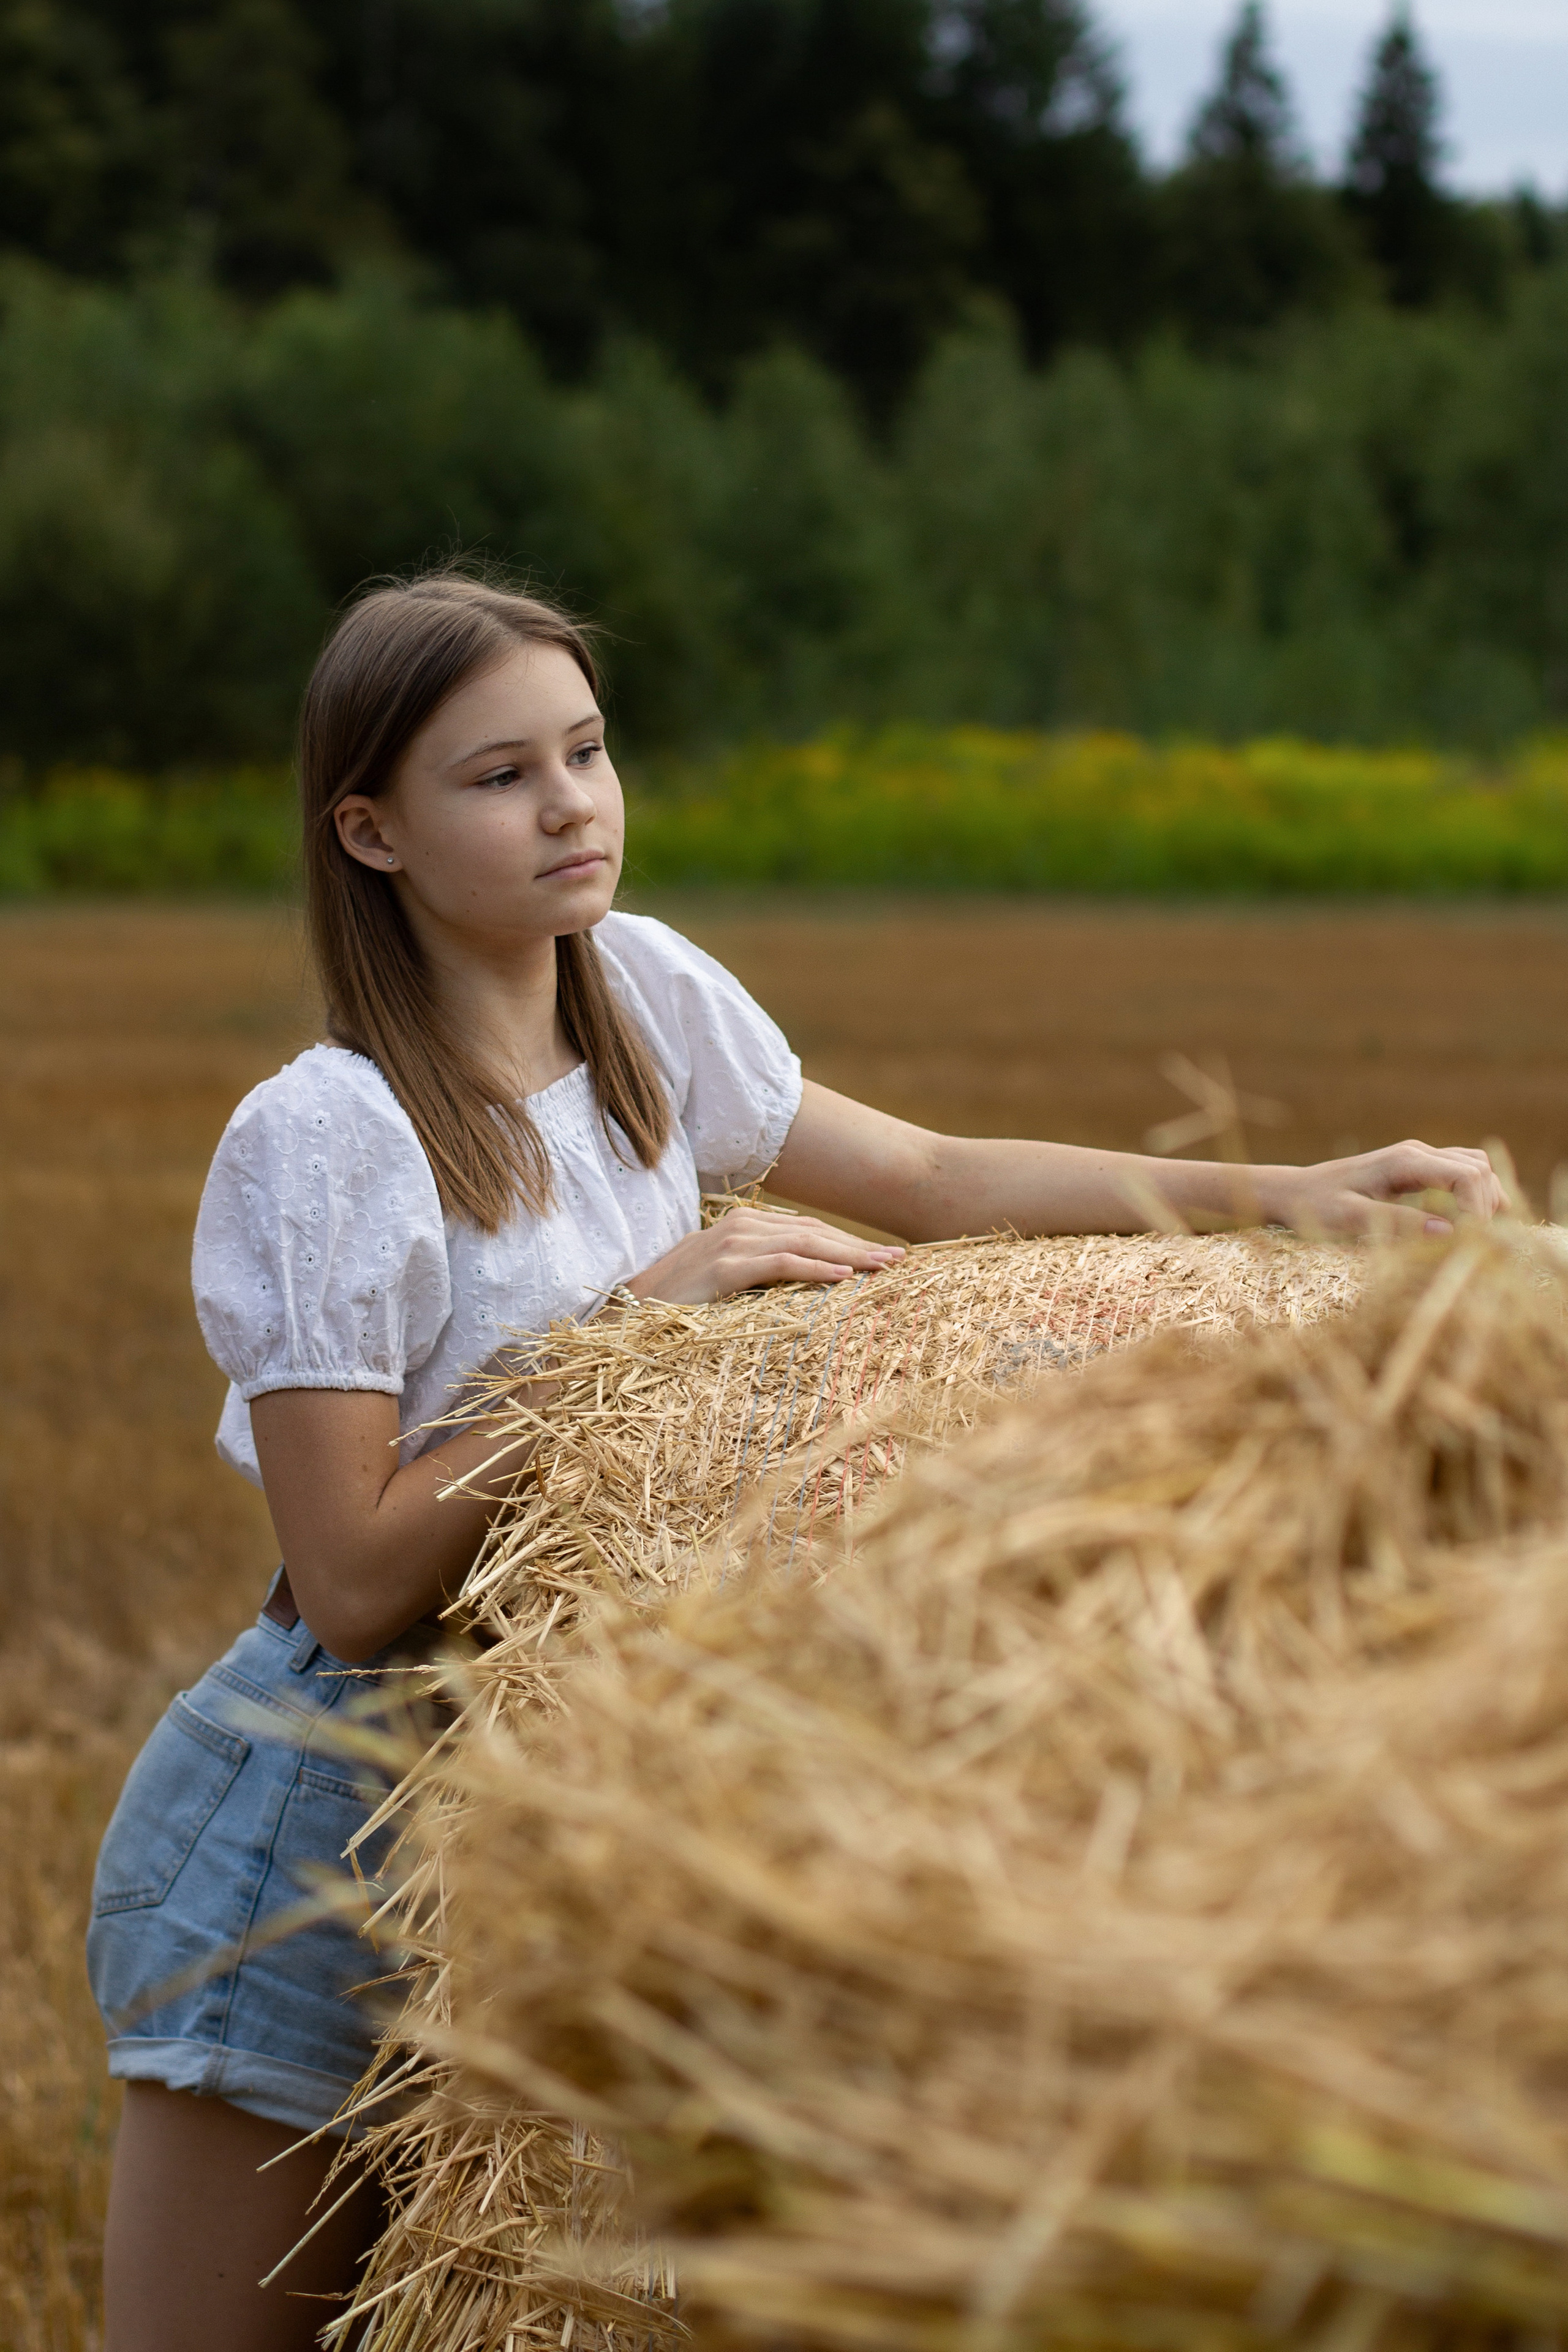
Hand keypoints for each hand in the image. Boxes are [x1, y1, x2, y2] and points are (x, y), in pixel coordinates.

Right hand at [627, 1206, 904, 1305]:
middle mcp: (740, 1227)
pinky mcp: (723, 1267)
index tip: (882, 1257)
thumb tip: (802, 1292)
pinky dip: (816, 1268)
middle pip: (813, 1232)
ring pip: (804, 1244)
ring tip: (883, 1267)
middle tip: (899, 1260)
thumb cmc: (677, 1306)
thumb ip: (759, 1278)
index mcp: (742, 1228)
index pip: (806, 1230)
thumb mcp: (725, 1286)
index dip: (846, 1242)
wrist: (628, 1314)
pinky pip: (780, 1264)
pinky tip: (844, 1278)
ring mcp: (730, 1244)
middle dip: (858, 1247)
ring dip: (849, 1256)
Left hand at [1255, 1141, 1504, 1238]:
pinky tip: (1462, 1227)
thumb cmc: (1315, 1207)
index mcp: (1406, 1161)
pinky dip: (1472, 1197)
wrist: (1294, 1191)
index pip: (1468, 1176)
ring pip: (1475, 1169)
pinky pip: (1460, 1175)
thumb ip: (1398, 1223)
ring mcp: (1419, 1158)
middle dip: (1486, 1207)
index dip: (1479, 1210)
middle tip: (1474, 1246)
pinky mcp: (1417, 1169)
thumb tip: (1449, 1233)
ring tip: (1472, 1238)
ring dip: (1483, 1201)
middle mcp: (1417, 1153)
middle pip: (1479, 1171)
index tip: (1469, 1244)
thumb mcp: (1351, 1219)